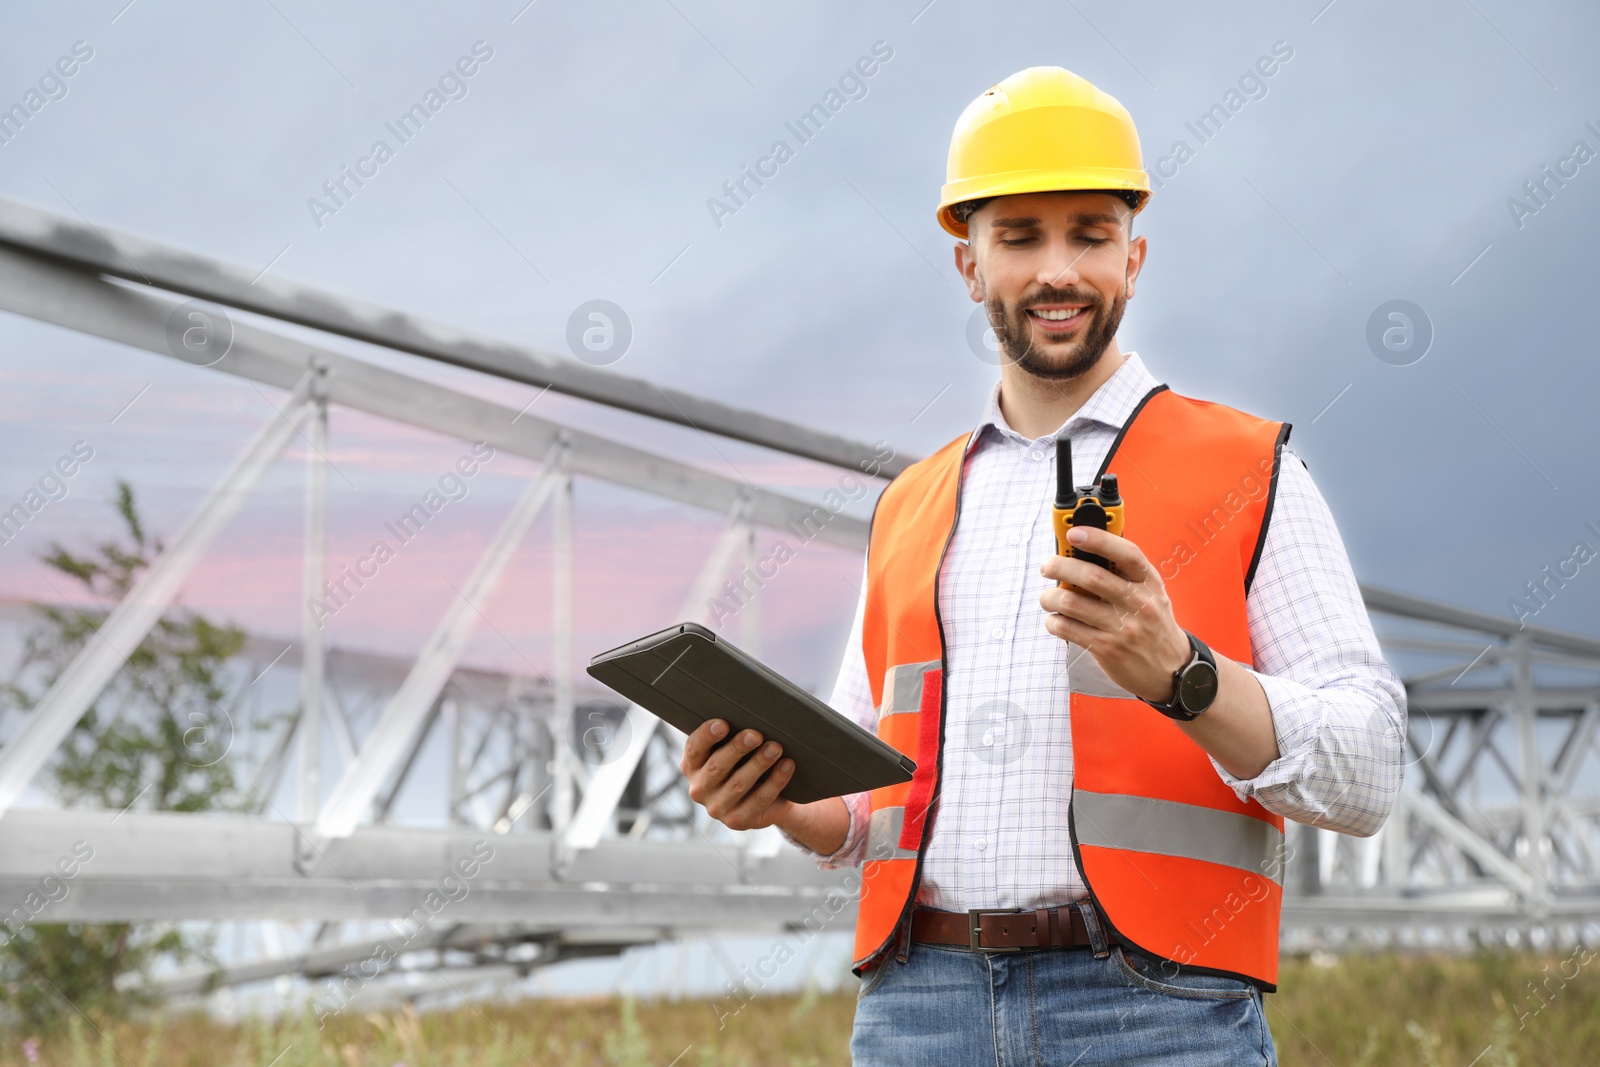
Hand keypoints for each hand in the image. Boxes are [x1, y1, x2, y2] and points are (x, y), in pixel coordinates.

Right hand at [679, 719, 796, 831]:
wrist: (763, 799)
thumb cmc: (744, 762)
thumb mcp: (730, 750)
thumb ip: (730, 736)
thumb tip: (750, 710)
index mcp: (692, 765)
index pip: (694, 748)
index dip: (707, 735)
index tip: (723, 723)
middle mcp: (700, 788)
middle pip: (717, 767)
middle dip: (737, 748)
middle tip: (756, 734)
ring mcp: (717, 807)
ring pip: (739, 784)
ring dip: (758, 764)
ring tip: (775, 747)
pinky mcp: (737, 820)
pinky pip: (759, 799)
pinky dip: (775, 781)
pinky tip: (787, 765)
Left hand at [1039, 525, 1192, 702]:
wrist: (1171, 669)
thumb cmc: (1153, 624)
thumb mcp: (1151, 594)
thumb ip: (1125, 573)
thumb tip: (1084, 551)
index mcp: (1149, 583)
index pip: (1127, 554)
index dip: (1099, 540)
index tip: (1074, 533)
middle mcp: (1139, 604)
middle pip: (1092, 577)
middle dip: (1061, 566)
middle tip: (1048, 566)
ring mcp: (1123, 628)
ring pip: (1073, 604)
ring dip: (1050, 597)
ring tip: (1047, 598)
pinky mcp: (1107, 649)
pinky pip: (1068, 629)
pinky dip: (1054, 622)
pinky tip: (1056, 620)